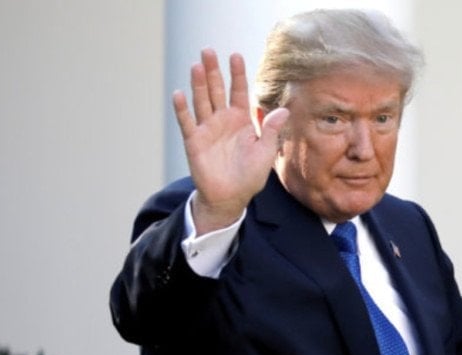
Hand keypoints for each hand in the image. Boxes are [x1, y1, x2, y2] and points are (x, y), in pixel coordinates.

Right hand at [172, 49, 289, 233]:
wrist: (231, 197)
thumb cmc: (249, 175)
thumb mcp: (265, 153)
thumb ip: (271, 131)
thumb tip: (283, 110)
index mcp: (241, 120)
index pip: (239, 92)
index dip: (237, 74)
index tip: (235, 55)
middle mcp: (222, 120)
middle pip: (216, 90)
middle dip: (213, 71)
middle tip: (209, 51)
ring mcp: (207, 129)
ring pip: (201, 101)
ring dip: (198, 84)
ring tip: (197, 65)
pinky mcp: (194, 141)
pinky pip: (187, 122)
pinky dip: (182, 109)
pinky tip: (178, 94)